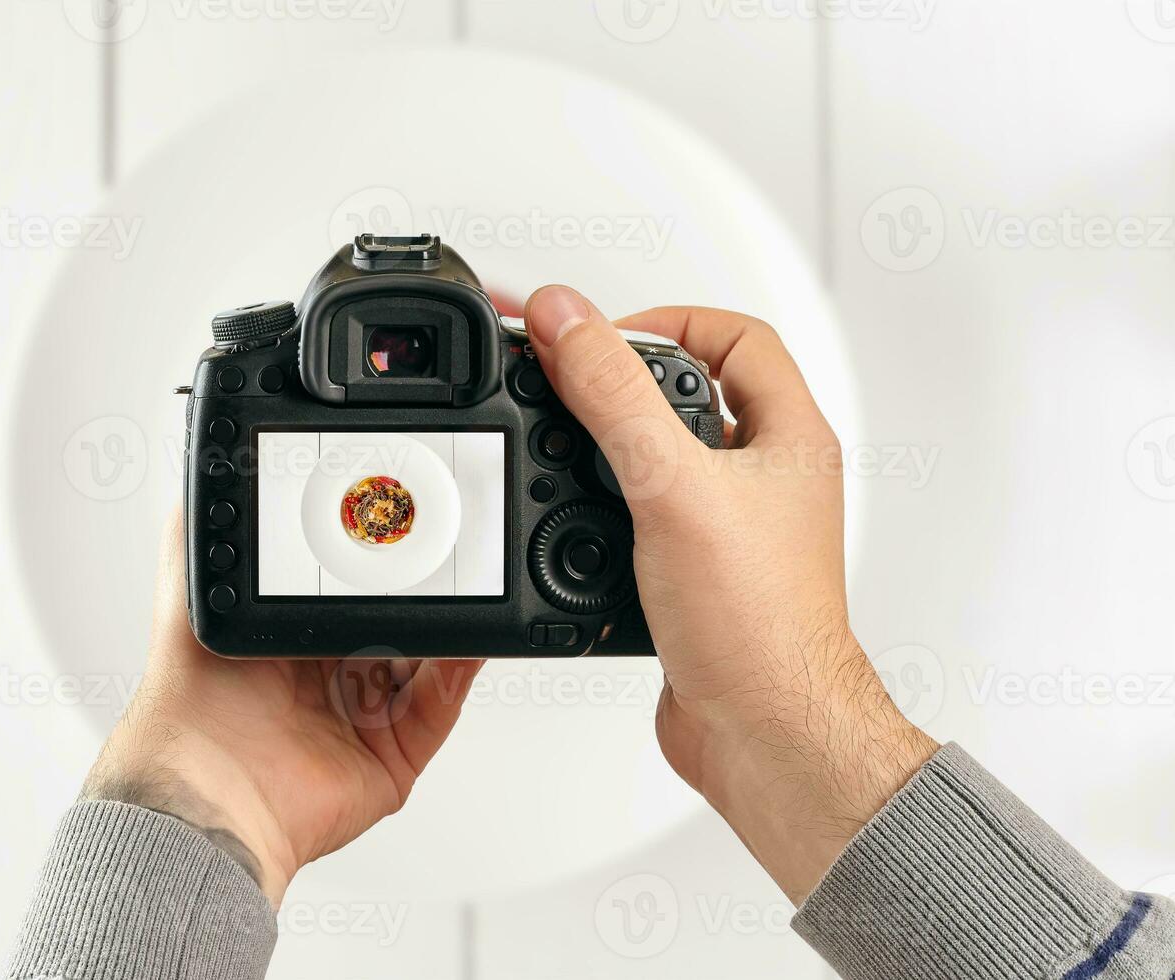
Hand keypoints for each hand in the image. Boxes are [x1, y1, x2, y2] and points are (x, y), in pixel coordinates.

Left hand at [81, 506, 484, 906]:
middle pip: (398, 620)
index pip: (351, 587)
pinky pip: (440, 706)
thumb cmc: (190, 704)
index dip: (377, 557)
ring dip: (452, 624)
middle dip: (425, 586)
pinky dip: (460, 671)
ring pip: (430, 660)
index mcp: (293, 639)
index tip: (400, 520)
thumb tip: (204, 471)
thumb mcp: (190, 592)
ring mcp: (366, 718)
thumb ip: (199, 533)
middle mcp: (331, 677)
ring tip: (470, 584)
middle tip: (445, 548)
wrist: (206, 785)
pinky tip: (469, 639)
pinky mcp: (394, 756)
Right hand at [524, 285, 937, 903]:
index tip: (603, 336)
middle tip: (575, 382)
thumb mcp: (671, 484)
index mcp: (790, 437)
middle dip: (630, 382)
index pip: (737, 337)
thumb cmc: (758, 624)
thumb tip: (565, 317)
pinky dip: (608, 511)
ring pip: (671, 460)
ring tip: (569, 444)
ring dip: (615, 448)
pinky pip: (650, 519)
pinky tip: (576, 523)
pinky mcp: (701, 576)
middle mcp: (769, 479)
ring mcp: (737, 530)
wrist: (762, 735)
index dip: (669, 320)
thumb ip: (613, 394)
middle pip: (698, 393)